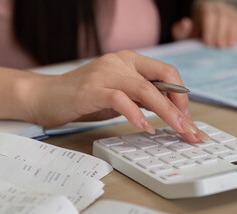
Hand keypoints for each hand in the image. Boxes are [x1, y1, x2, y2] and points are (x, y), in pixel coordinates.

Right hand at [23, 50, 208, 141]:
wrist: (45, 96)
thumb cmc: (84, 98)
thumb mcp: (120, 95)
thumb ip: (142, 98)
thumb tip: (172, 112)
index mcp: (130, 61)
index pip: (167, 72)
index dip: (182, 95)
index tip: (188, 118)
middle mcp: (120, 62)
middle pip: (161, 80)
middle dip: (180, 108)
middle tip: (190, 130)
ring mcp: (105, 73)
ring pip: (145, 89)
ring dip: (166, 112)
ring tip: (177, 130)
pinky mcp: (90, 89)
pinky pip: (119, 100)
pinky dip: (135, 114)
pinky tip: (145, 127)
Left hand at [172, 1, 236, 46]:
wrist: (207, 30)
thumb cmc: (195, 34)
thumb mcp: (184, 33)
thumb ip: (180, 30)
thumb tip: (186, 23)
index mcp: (204, 9)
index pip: (209, 14)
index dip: (210, 28)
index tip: (208, 42)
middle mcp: (219, 7)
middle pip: (223, 17)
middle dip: (221, 33)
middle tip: (218, 46)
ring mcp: (231, 12)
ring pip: (235, 20)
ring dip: (231, 35)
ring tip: (226, 46)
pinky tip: (233, 44)